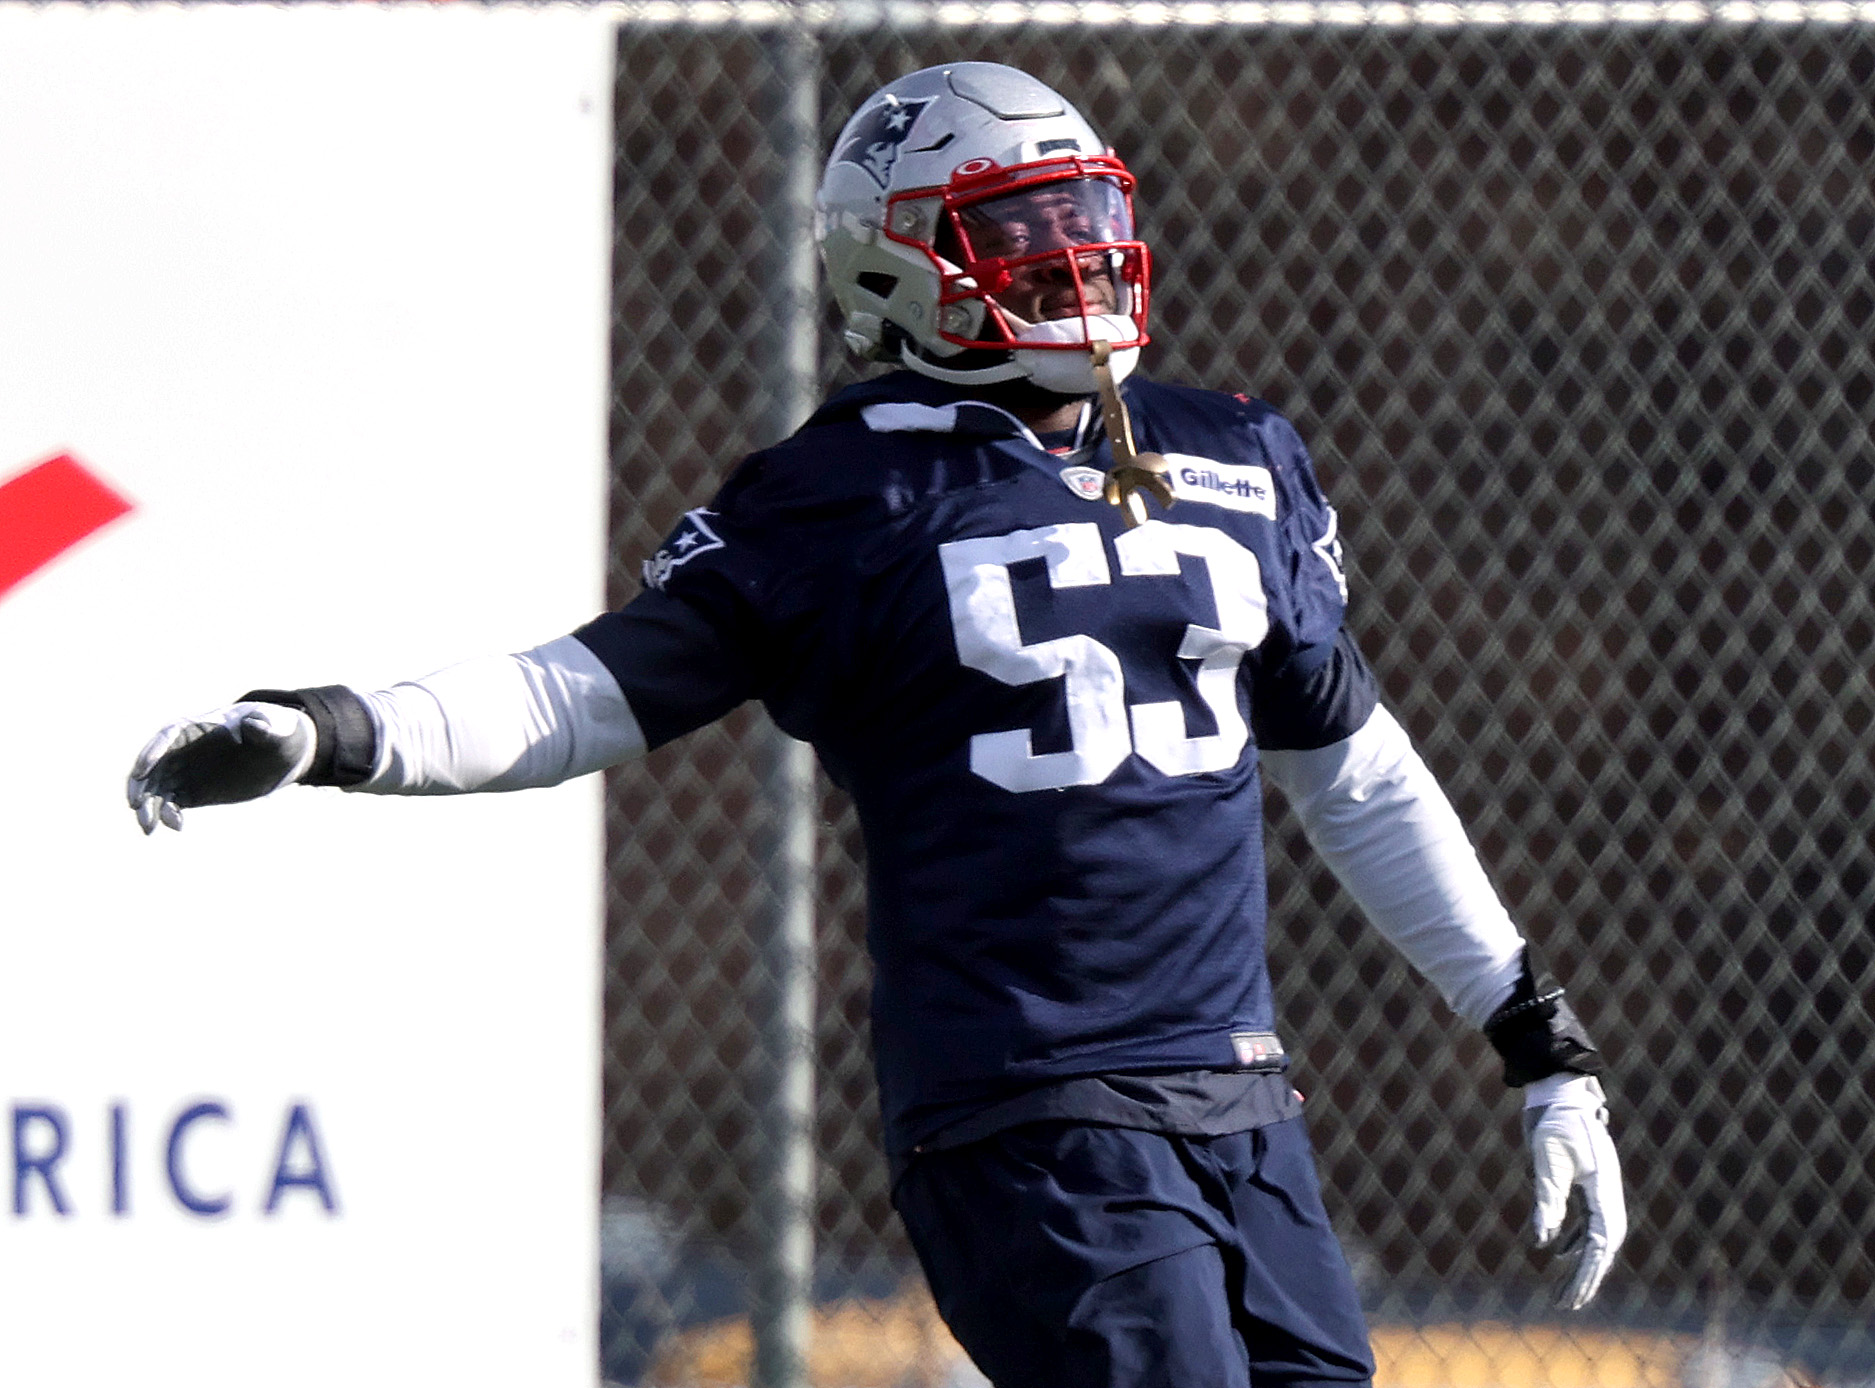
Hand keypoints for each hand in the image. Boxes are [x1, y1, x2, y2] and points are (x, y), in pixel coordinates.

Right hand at [126, 702, 316, 833]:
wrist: (285, 753)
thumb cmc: (279, 731)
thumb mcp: (277, 728)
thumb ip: (264, 727)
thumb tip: (253, 725)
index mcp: (199, 726)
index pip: (167, 736)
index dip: (152, 753)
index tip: (142, 771)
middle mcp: (185, 748)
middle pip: (154, 765)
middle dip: (141, 786)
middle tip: (136, 807)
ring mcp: (187, 771)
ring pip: (158, 788)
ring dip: (149, 806)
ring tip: (149, 828)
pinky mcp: (194, 791)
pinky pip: (173, 803)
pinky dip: (169, 814)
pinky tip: (176, 826)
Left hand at [1523, 1074, 1626, 1309]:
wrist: (1557, 1088)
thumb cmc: (1553, 1120)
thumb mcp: (1547, 1161)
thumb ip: (1547, 1200)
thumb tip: (1542, 1243)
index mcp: (1603, 1189)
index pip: (1601, 1241)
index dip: (1589, 1271)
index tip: (1575, 1296)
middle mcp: (1605, 1192)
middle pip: (1602, 1245)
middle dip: (1588, 1277)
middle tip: (1569, 1305)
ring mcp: (1596, 1187)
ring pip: (1594, 1235)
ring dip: (1580, 1263)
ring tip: (1566, 1291)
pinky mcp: (1583, 1181)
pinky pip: (1584, 1219)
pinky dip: (1573, 1239)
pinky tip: (1558, 1252)